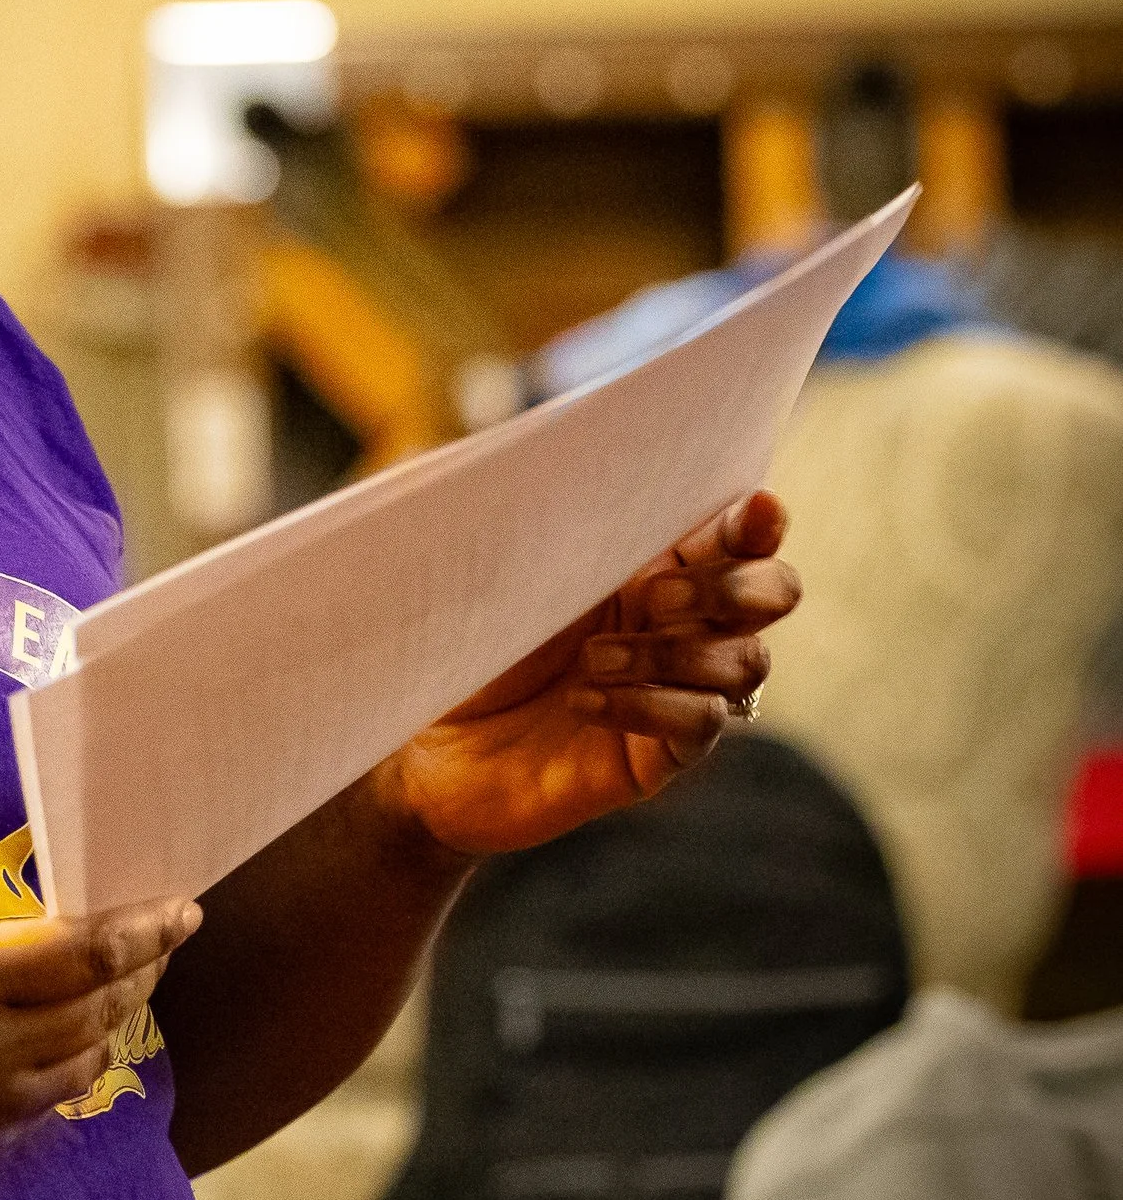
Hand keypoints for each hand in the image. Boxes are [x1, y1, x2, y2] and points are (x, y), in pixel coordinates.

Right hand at [0, 896, 201, 1189]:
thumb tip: (21, 934)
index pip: (86, 955)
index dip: (143, 931)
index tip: (184, 910)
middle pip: (97, 1012)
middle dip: (138, 975)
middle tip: (155, 945)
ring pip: (79, 1070)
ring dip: (102, 1027)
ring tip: (105, 995)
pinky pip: (32, 1113)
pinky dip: (49, 1075)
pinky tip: (38, 1048)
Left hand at [386, 490, 800, 859]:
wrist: (422, 742)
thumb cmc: (461, 639)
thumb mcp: (498, 567)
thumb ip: (540, 512)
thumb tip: (555, 444)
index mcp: (651, 560)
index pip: (738, 531)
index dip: (760, 520)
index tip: (756, 511)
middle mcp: (680, 622)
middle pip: (776, 591)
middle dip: (734, 587)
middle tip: (654, 595)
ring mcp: (677, 689)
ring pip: (746, 662)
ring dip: (673, 653)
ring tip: (591, 660)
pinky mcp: (659, 755)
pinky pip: (701, 725)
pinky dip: (647, 707)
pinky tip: (582, 702)